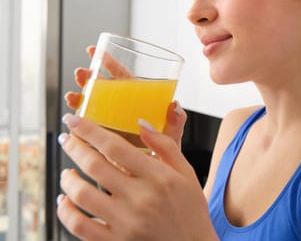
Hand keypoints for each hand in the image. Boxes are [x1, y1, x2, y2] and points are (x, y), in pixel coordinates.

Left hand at [57, 114, 217, 240]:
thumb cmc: (190, 209)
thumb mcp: (186, 173)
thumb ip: (165, 145)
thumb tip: (141, 123)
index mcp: (158, 177)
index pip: (116, 146)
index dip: (89, 130)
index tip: (74, 120)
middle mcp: (141, 198)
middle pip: (94, 165)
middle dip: (74, 147)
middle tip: (66, 139)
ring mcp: (126, 223)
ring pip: (82, 195)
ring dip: (68, 179)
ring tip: (67, 173)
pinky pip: (80, 226)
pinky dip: (65, 211)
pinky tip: (65, 202)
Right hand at [65, 46, 186, 146]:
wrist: (156, 184)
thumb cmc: (166, 157)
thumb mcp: (171, 138)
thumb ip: (175, 123)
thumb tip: (175, 106)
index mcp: (140, 104)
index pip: (125, 79)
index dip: (110, 64)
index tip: (94, 52)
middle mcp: (123, 112)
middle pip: (105, 89)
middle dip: (90, 79)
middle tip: (80, 73)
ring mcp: (111, 126)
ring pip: (93, 106)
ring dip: (81, 98)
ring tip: (72, 96)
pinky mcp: (101, 143)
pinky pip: (86, 129)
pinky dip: (77, 123)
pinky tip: (70, 122)